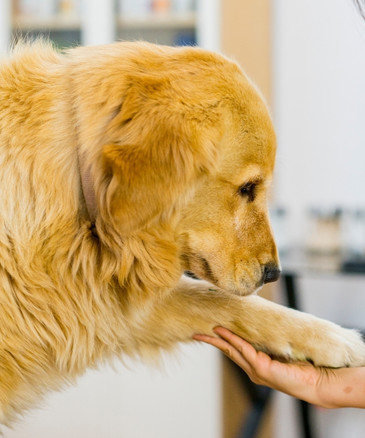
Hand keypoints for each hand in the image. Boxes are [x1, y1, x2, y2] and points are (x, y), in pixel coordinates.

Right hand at [194, 327, 364, 408]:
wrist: (318, 381)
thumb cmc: (303, 367)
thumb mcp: (281, 351)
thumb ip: (269, 342)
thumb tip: (262, 324)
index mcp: (256, 365)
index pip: (234, 351)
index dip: (221, 341)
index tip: (210, 331)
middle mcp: (253, 369)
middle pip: (228, 351)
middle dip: (212, 342)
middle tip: (197, 334)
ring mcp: (256, 370)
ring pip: (232, 350)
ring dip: (217, 340)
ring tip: (204, 332)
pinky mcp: (262, 369)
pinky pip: (243, 349)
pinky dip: (231, 339)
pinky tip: (222, 331)